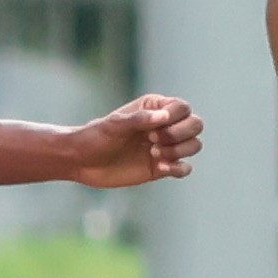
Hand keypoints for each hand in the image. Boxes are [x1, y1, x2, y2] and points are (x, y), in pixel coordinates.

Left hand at [66, 92, 205, 188]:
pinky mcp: (163, 167)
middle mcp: (164, 126)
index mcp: (155, 109)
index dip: (174, 119)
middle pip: (196, 125)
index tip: (150, 129)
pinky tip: (160, 168)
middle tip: (153, 142)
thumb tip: (164, 116)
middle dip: (179, 135)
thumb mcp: (114, 126)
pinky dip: (178, 169)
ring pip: (195, 145)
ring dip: (179, 152)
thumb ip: (139, 119)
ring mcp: (165, 147)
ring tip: (154, 156)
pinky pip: (185, 168)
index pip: (183, 108)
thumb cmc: (94, 138)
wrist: (81, 162)